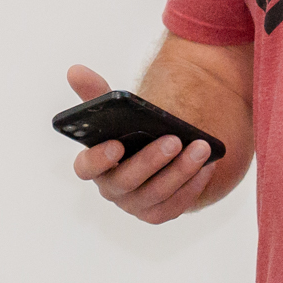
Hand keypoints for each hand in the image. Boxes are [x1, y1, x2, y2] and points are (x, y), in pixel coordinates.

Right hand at [64, 64, 217, 224]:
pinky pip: (174, 206)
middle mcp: (111, 189)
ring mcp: (134, 204)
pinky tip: (207, 166)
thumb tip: (75, 70)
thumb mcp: (117, 110)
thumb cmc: (133, 131)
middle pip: (126, 182)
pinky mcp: (157, 213)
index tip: (116, 144)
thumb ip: (96, 92)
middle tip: (175, 139)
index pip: (85, 168)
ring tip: (201, 148)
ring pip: (155, 195)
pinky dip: (192, 187)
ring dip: (180, 172)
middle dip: (151, 161)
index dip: (98, 160)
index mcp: (94, 164)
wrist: (162, 154)